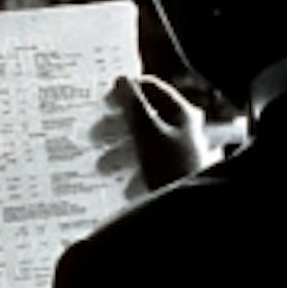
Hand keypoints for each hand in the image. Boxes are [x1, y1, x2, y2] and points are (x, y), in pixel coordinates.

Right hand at [88, 75, 209, 197]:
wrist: (190, 208)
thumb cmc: (172, 168)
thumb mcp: (147, 134)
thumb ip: (134, 105)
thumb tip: (121, 80)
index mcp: (182, 113)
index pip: (151, 87)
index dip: (127, 89)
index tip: (103, 100)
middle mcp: (182, 128)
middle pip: (145, 114)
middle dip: (119, 123)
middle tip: (96, 131)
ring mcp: (177, 151)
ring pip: (142, 140)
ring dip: (120, 148)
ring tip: (102, 163)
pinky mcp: (171, 172)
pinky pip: (145, 162)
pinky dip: (129, 166)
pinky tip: (115, 177)